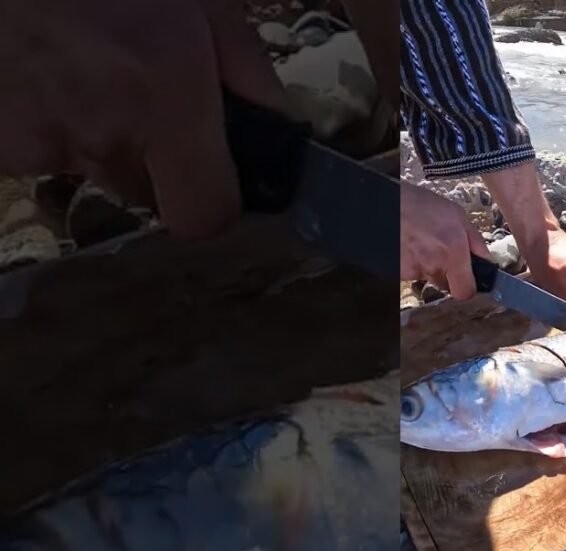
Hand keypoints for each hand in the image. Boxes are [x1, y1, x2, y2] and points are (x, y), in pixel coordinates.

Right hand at [0, 0, 286, 238]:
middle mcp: (104, 134)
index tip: (218, 179)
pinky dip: (48, 121)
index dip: (215, 205)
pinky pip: (40, 149)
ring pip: (94, 168)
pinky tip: (49, 70)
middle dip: (157, 159)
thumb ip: (246, 68)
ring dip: (102, 135)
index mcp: (165, 102)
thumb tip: (276, 124)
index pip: (202, 217)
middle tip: (147, 95)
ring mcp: (39, 140)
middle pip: (149, 193)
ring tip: (93, 70)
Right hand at [401, 182, 491, 299]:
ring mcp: (415, 270)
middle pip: (447, 284)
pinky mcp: (400, 271)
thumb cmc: (421, 205)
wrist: (389, 204)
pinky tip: (413, 245)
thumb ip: (476, 241)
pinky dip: (415, 262)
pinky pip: (414, 272)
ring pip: (430, 277)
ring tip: (425, 243)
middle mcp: (434, 265)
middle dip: (449, 272)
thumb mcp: (458, 215)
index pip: (465, 292)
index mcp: (453, 252)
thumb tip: (486, 260)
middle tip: (444, 251)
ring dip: (431, 265)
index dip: (468, 287)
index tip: (469, 279)